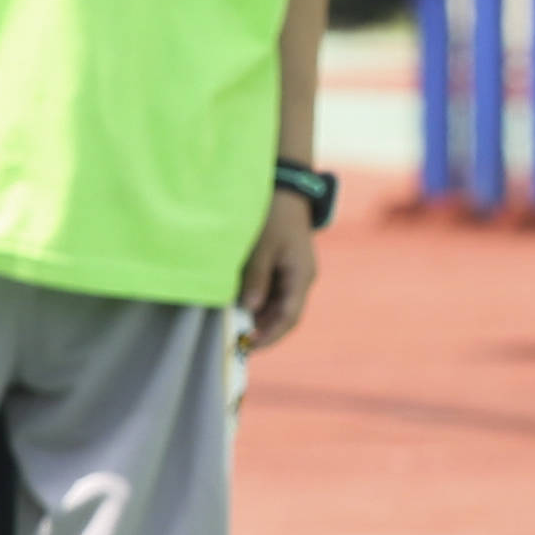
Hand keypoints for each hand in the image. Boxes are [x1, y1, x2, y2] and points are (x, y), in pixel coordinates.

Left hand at [239, 190, 322, 349]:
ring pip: (278, 305)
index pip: (288, 317)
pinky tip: (239, 305)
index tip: (247, 344)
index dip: (269, 335)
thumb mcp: (260, 248)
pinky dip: (258, 302)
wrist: (285, 189)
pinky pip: (273, 292)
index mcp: (300, 276)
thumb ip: (256, 279)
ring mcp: (294, 273)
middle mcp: (301, 278)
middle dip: (262, 329)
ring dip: (259, 317)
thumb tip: (250, 309)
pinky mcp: (285, 266)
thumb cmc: (272, 216)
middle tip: (236, 339)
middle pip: (284, 315)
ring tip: (234, 324)